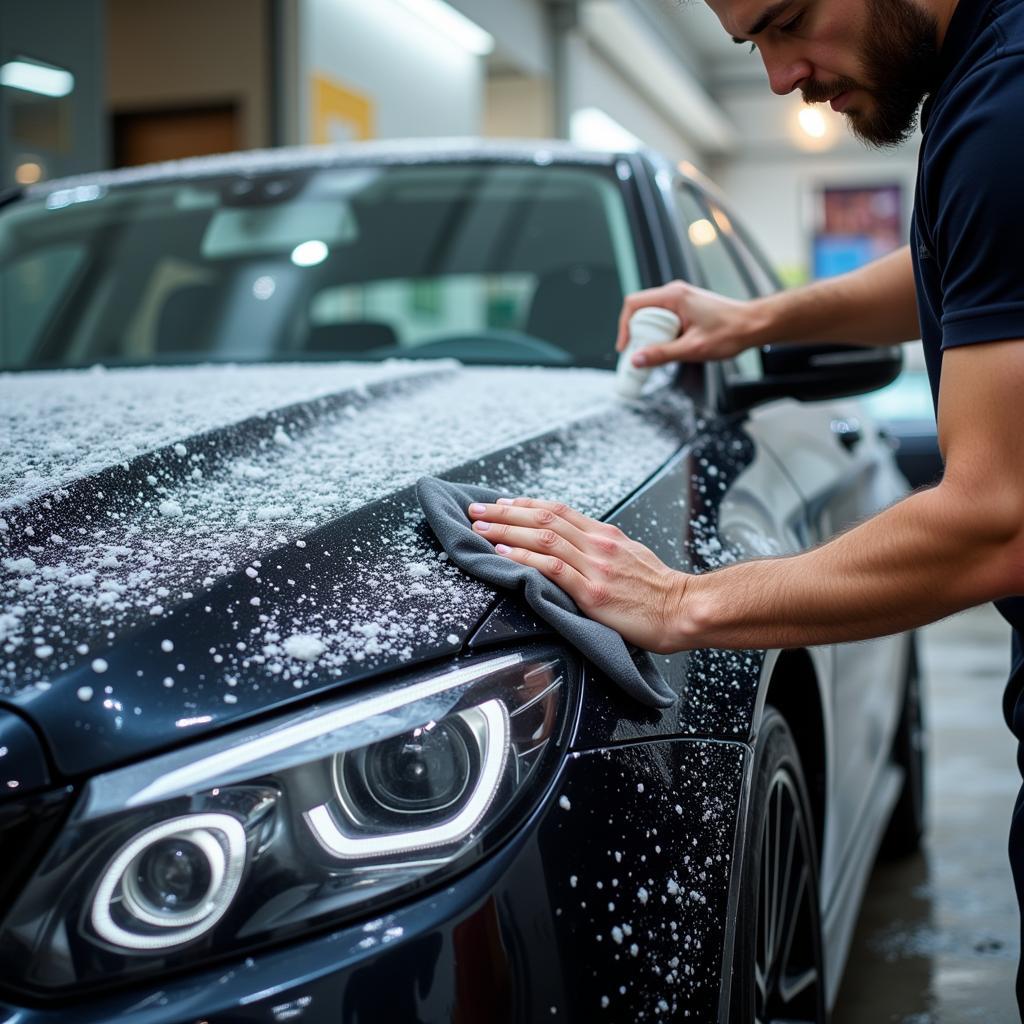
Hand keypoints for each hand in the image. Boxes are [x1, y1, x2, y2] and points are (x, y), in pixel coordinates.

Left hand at [467, 497, 686, 654]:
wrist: (683, 609)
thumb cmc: (659, 590)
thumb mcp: (630, 555)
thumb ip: (602, 547)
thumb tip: (574, 543)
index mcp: (606, 535)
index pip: (558, 510)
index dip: (525, 505)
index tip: (501, 504)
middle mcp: (598, 545)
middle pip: (544, 519)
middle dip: (505, 513)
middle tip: (477, 510)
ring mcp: (595, 567)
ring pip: (543, 539)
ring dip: (506, 531)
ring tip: (481, 529)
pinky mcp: (592, 592)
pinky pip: (552, 569)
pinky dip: (524, 558)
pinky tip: (505, 553)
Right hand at [615, 280, 761, 367]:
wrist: (753, 325)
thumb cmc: (730, 331)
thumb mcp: (692, 348)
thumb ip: (661, 354)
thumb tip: (637, 359)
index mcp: (673, 296)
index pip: (633, 304)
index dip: (624, 326)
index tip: (625, 346)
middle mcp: (675, 293)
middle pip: (640, 311)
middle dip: (637, 333)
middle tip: (642, 353)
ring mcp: (681, 299)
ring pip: (652, 316)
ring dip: (650, 335)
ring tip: (659, 352)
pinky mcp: (687, 308)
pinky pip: (665, 319)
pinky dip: (661, 333)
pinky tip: (671, 347)